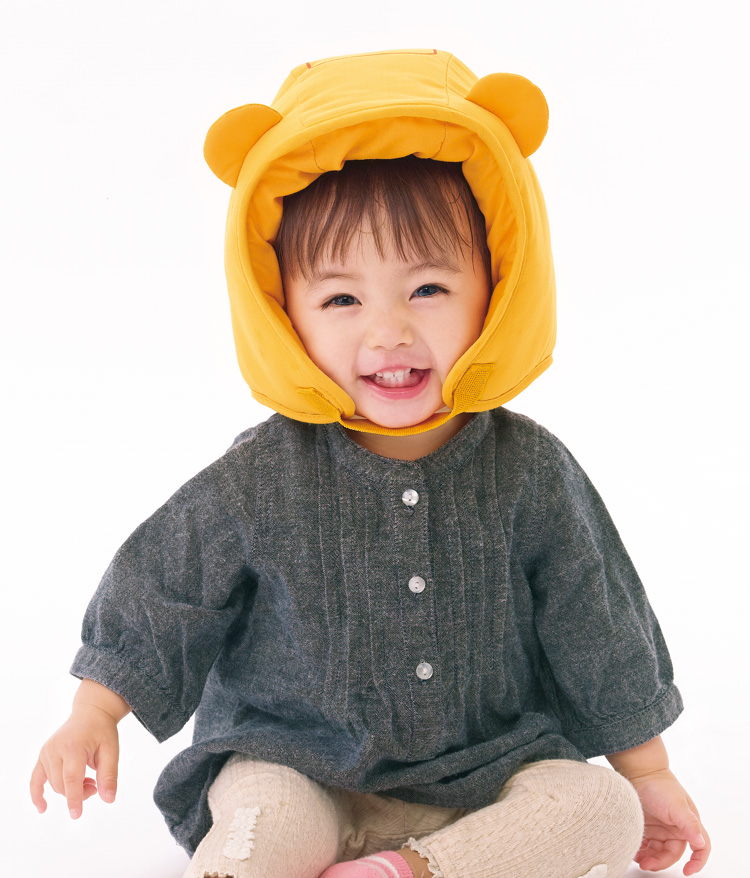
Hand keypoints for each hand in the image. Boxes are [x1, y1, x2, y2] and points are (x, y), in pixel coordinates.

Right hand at [30, 702, 119, 818]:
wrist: (91, 713)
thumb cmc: (102, 731)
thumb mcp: (112, 750)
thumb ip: (109, 775)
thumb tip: (108, 799)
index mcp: (73, 746)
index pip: (71, 778)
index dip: (74, 797)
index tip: (76, 815)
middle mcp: (55, 749)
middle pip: (62, 784)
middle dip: (79, 792)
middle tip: (95, 785)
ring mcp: (46, 752)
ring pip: (54, 784)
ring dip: (70, 789)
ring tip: (88, 779)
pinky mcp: (42, 755)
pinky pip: (35, 779)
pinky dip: (37, 794)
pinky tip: (43, 808)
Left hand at [628, 769, 709, 874]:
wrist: (638, 771)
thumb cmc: (660, 786)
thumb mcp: (677, 805)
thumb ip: (689, 824)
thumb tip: (700, 843)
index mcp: (688, 825)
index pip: (701, 847)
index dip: (698, 862)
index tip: (687, 872)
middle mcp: (675, 828)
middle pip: (672, 854)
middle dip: (660, 861)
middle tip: (646, 863)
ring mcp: (660, 828)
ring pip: (657, 851)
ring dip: (649, 857)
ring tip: (637, 857)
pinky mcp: (646, 826)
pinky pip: (645, 844)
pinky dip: (640, 850)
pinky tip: (633, 849)